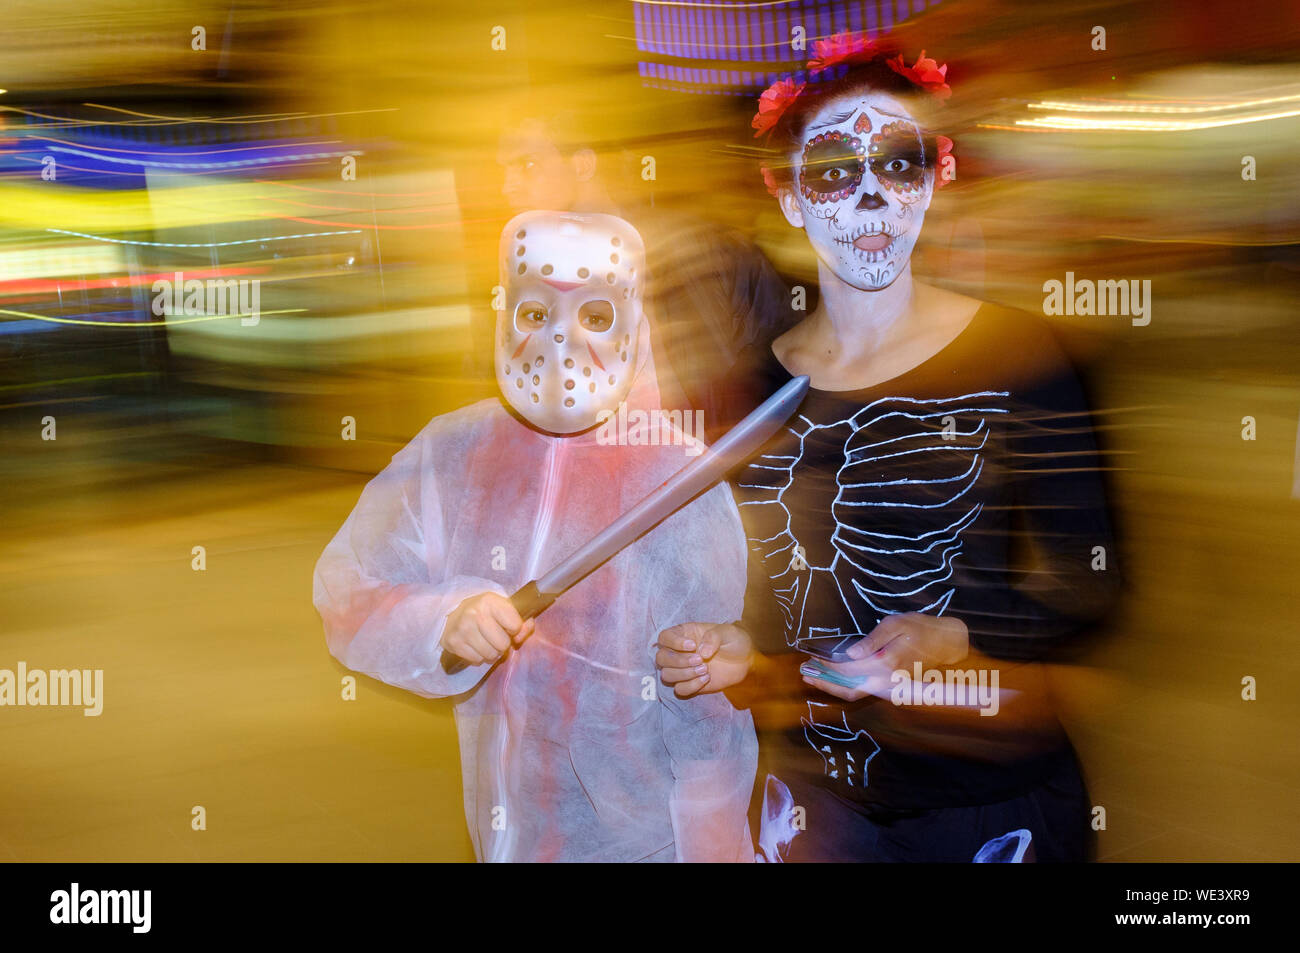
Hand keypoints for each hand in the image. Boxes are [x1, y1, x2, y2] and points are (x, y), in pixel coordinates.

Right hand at [440, 592, 534, 666]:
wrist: (451, 614)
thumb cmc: (483, 611)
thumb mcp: (503, 607)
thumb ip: (522, 620)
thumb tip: (521, 636)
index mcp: (490, 601)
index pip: (515, 625)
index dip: (515, 629)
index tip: (508, 626)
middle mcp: (476, 614)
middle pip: (503, 644)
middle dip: (503, 644)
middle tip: (496, 637)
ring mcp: (463, 629)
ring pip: (490, 655)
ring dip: (491, 652)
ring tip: (486, 642)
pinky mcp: (454, 643)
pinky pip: (477, 660)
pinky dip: (479, 656)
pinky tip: (475, 646)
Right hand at [656, 622, 753, 697]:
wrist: (746, 661)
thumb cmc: (734, 641)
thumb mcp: (728, 632)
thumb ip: (714, 637)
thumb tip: (701, 652)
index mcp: (684, 634)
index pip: (664, 637)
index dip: (673, 642)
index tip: (692, 646)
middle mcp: (679, 651)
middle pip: (661, 658)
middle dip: (678, 661)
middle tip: (700, 660)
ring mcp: (683, 669)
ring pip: (666, 675)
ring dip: (684, 674)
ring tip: (705, 669)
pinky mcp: (690, 684)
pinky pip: (679, 689)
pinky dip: (691, 686)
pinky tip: (707, 679)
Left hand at [800, 613, 968, 701]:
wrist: (947, 644)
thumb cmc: (921, 629)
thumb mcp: (896, 624)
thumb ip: (872, 640)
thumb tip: (851, 654)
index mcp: (886, 664)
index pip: (848, 669)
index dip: (828, 666)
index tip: (812, 660)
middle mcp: (886, 680)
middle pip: (849, 690)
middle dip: (824, 684)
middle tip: (804, 674)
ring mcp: (890, 687)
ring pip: (856, 693)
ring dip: (833, 686)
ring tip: (813, 675)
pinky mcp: (891, 687)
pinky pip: (864, 690)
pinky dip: (846, 685)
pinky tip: (834, 676)